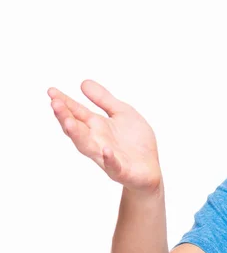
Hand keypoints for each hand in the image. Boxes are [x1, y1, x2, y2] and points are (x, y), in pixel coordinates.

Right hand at [48, 79, 162, 193]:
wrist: (149, 170)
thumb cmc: (135, 142)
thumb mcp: (122, 113)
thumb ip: (104, 99)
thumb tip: (83, 82)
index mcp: (98, 126)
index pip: (77, 113)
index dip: (65, 103)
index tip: (52, 91)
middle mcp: (98, 141)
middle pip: (77, 129)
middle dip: (65, 117)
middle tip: (55, 103)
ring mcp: (107, 156)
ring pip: (88, 147)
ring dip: (78, 135)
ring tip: (68, 122)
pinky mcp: (121, 170)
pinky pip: (114, 165)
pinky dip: (109, 159)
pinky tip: (106, 150)